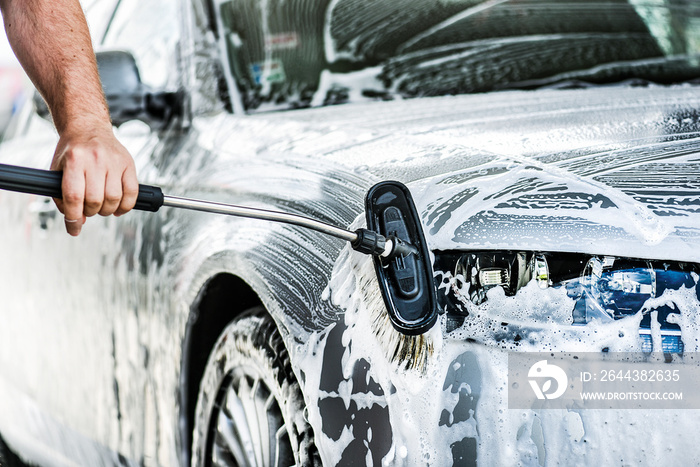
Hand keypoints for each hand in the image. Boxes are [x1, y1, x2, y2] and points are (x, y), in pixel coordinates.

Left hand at [50, 121, 137, 235]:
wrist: (88, 127)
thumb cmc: (73, 151)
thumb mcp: (58, 169)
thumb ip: (62, 196)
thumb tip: (77, 221)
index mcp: (74, 159)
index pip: (74, 196)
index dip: (73, 217)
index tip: (73, 228)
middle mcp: (95, 159)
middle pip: (95, 200)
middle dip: (91, 212)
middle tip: (89, 210)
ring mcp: (114, 161)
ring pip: (114, 198)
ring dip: (107, 210)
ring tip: (102, 207)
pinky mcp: (128, 163)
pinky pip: (132, 192)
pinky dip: (126, 205)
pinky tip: (119, 207)